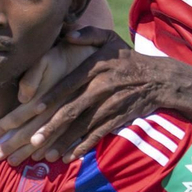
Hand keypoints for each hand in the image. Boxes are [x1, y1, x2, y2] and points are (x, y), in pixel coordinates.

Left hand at [0, 28, 142, 163]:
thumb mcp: (109, 38)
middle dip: (52, 126)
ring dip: (64, 142)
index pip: (69, 84)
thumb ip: (87, 34)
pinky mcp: (117, 119)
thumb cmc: (127, 58)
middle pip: (73, 110)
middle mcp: (101, 88)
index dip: (51, 96)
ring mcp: (109, 106)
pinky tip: (68, 157)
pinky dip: (83, 147)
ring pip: (83, 127)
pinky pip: (98, 135)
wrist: (158, 79)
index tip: (33, 108)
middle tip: (33, 139)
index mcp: (95, 68)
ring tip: (46, 154)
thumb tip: (67, 33)